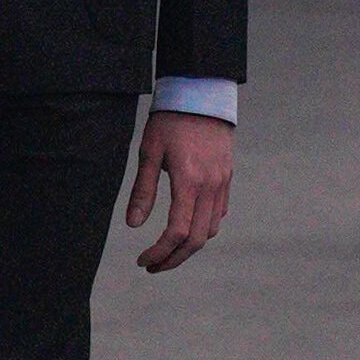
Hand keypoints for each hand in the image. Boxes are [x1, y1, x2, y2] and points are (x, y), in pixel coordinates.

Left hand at [125, 110, 233, 272]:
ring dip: (189, 247)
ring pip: (211, 229)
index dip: (160, 252)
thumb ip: (143, 190)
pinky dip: (203, 229)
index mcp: (189, 181)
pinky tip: (185, 228)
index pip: (177, 232)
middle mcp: (210, 186)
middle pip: (197, 240)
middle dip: (174, 259)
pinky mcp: (227, 178)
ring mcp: (222, 183)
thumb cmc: (170, 120)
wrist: (202, 94)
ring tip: (167, 251)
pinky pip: (219, 214)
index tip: (143, 260)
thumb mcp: (149, 153)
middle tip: (153, 266)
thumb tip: (133, 225)